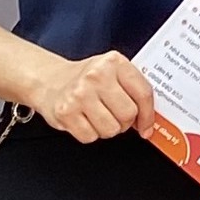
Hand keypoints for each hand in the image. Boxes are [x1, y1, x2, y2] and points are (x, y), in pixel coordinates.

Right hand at [32, 52, 154, 142]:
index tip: (147, 126)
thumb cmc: (86, 78)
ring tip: (99, 116)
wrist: (49, 80)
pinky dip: (90, 133)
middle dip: (125, 122)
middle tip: (116, 116)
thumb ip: (134, 88)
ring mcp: (79, 94)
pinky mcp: (65, 112)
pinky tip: (84, 120)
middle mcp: (96, 76)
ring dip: (108, 129)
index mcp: (114, 63)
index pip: (143, 93)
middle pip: (128, 114)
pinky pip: (90, 136)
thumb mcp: (113, 72)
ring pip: (110, 129)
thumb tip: (151, 118)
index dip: (149, 115)